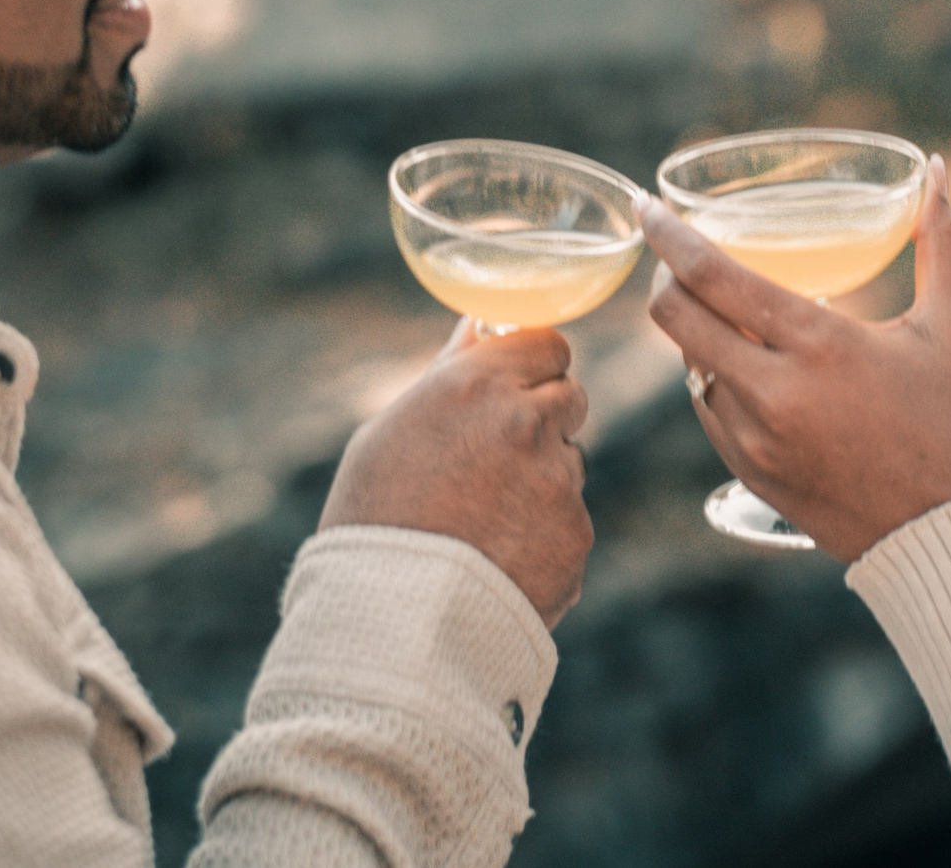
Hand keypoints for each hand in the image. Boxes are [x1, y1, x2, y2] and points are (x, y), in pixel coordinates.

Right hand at [320, 320, 593, 627]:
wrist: (391, 621)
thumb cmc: (374, 518)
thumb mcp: (390, 430)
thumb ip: (449, 375)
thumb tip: (480, 329)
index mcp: (480, 383)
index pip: (548, 344)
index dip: (530, 367)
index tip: (514, 387)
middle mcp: (529, 421)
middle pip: (569, 396)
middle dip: (544, 417)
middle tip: (498, 456)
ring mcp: (559, 480)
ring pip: (568, 462)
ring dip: (541, 479)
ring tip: (484, 522)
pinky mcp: (577, 536)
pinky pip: (569, 521)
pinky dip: (544, 536)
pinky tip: (498, 559)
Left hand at [642, 154, 950, 562]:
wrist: (948, 535)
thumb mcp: (950, 327)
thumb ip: (939, 240)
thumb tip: (939, 169)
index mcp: (819, 343)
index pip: (712, 275)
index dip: (668, 236)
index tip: (648, 209)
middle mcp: (774, 391)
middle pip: (674, 318)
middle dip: (665, 278)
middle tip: (678, 257)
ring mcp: (754, 438)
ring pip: (688, 365)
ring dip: (695, 332)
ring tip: (722, 310)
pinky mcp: (749, 474)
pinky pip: (708, 410)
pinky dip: (715, 379)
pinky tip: (743, 366)